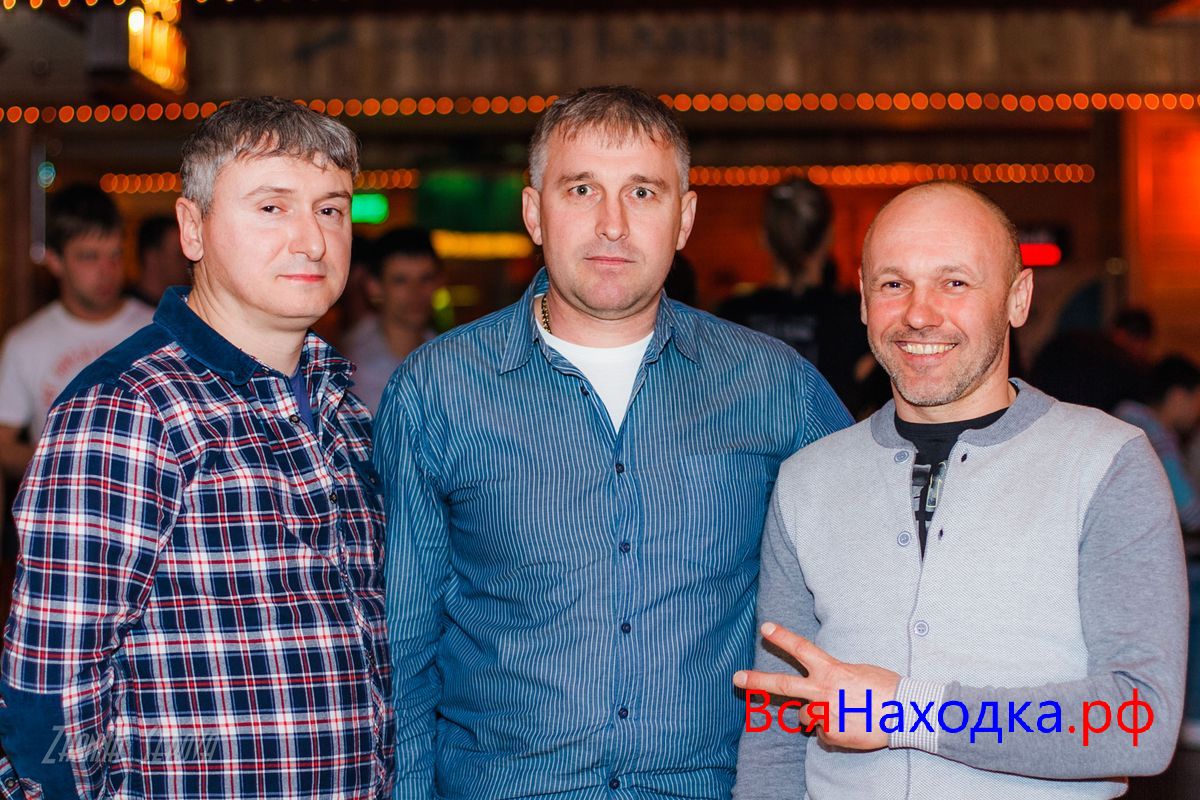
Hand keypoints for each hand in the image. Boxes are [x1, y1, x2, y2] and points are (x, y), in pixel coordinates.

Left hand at [733, 622, 900, 749]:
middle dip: (757, 681)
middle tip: (736, 678)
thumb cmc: (885, 688)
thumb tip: (821, 684)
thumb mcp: (857, 670)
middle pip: (782, 686)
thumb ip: (833, 675)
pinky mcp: (831, 735)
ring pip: (803, 717)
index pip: (801, 649)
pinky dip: (832, 731)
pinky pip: (822, 734)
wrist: (904, 713)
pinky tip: (850, 726)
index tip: (765, 629)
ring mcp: (824, 714)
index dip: (781, 638)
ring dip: (814, 716)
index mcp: (831, 670)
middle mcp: (823, 691)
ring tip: (841, 713)